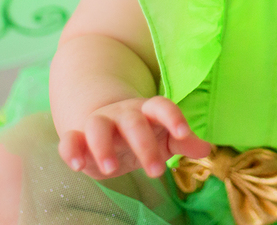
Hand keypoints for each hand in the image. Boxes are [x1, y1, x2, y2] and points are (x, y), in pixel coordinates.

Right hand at [58, 96, 211, 179]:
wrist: (105, 123)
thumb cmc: (142, 133)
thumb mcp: (163, 137)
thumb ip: (183, 142)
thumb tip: (207, 148)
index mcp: (147, 111)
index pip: (161, 106)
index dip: (174, 117)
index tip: (184, 134)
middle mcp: (123, 114)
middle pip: (133, 122)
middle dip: (145, 145)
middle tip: (157, 171)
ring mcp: (99, 123)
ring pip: (98, 126)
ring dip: (103, 146)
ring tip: (111, 170)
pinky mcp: (78, 138)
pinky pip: (69, 139)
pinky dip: (70, 150)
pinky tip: (76, 166)